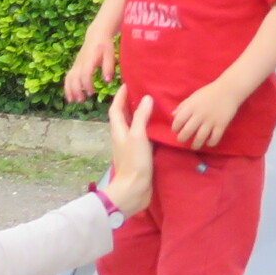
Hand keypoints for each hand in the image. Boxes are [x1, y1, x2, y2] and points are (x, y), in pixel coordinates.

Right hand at [63, 39, 110, 104]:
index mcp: (89, 60)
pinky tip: (70, 95)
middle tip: (82, 101)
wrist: (96, 34)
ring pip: (68, 78)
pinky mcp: (75, 66)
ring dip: (69, 90)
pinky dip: (67, 87)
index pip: (85, 74)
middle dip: (76, 90)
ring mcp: (76, 64)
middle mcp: (80, 63)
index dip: (87, 85)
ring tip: (73, 100)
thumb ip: (108, 67)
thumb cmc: (105, 45)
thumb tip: (107, 81)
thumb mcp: (110, 54)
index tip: (92, 93)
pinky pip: (68, 77)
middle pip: (74, 78)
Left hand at [102, 88, 154, 216]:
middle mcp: (123, 137)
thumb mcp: (138, 137)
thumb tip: (146, 98)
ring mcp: (131, 147)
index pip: (116, 109)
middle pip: (124, 117)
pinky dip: (149, 128)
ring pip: (134, 126)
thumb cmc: (134, 163)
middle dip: (130, 103)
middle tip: (142, 91)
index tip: (127, 83)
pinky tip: (159, 127)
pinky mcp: (140, 155)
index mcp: (119, 131)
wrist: (134, 190)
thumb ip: (141, 117)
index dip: (120, 96)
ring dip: (140, 115)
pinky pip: (144, 137)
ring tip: (153, 105)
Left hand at [167, 79, 242, 150]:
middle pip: (187, 131)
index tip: (176, 130)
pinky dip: (211, 143)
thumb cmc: (209, 92)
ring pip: (200, 137)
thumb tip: (173, 115)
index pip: (178, 121)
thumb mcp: (193, 97)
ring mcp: (211, 120)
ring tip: (194, 146)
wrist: (229, 89)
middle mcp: (200, 115)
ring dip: (196, 145)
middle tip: (182, 140)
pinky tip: (208, 142)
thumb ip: (182, 106)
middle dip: (182, 138)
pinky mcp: (222, 124)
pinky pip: (215, 137)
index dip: (175, 128)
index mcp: (191, 107)